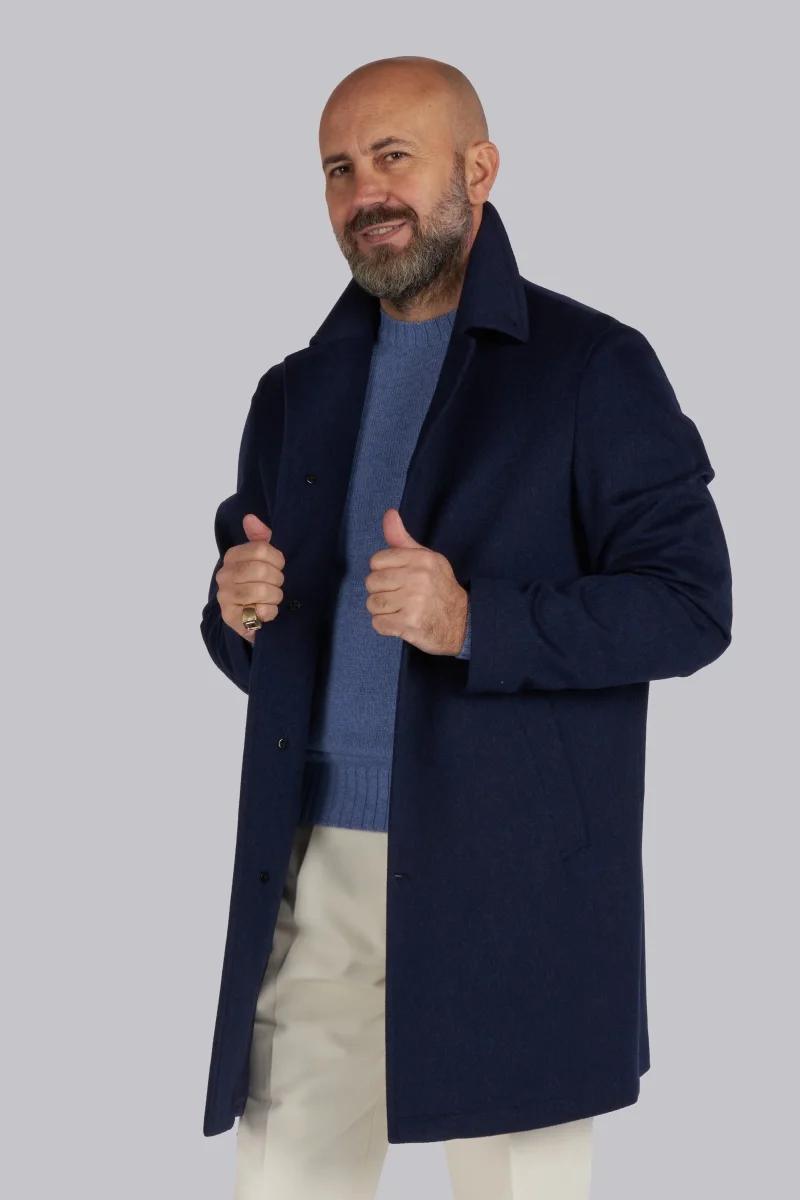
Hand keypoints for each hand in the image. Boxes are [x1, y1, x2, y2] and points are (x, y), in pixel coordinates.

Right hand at [216, 514, 285, 642]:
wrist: (250, 616)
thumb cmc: (259, 583)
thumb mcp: (263, 558)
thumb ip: (259, 537)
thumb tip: (250, 518)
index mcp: (232, 556)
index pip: (261, 549)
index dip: (277, 559)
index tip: (278, 567)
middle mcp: (224, 574)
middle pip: (262, 570)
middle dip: (277, 580)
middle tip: (276, 585)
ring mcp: (225, 596)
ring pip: (261, 591)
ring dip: (275, 596)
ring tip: (271, 599)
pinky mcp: (231, 617)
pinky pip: (260, 611)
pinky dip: (270, 612)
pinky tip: (266, 612)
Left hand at [365, 509, 468, 655]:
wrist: (462, 622)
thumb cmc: (439, 587)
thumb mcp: (426, 559)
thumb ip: (403, 539)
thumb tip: (389, 513)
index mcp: (421, 559)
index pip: (376, 561)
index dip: (383, 572)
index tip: (397, 580)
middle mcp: (418, 577)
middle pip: (371, 582)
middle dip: (381, 592)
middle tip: (398, 597)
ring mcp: (413, 601)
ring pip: (373, 603)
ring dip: (382, 610)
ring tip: (399, 610)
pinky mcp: (409, 623)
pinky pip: (378, 624)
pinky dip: (385, 627)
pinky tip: (399, 623)